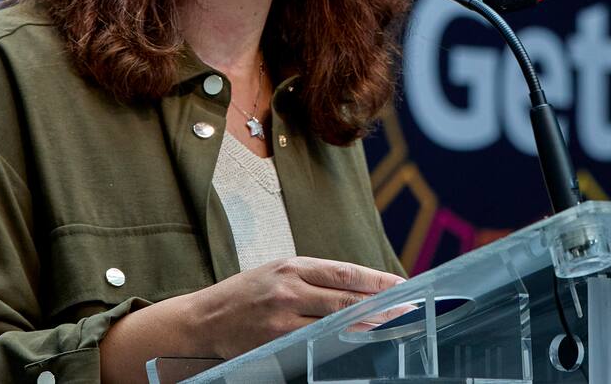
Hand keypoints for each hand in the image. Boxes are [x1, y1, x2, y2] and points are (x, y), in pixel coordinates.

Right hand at [192, 256, 405, 358]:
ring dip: (366, 325)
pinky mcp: (276, 344)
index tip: (402, 285)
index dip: (378, 280)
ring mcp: (282, 319)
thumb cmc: (245, 293)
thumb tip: (359, 287)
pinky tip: (357, 341)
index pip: (345, 272)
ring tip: (392, 325)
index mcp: (292, 266)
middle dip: (381, 305)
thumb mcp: (279, 272)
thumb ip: (315, 278)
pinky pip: (316, 344)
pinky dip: (340, 342)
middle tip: (407, 308)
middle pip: (346, 298)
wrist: (203, 320)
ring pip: (335, 323)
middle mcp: (289, 290)